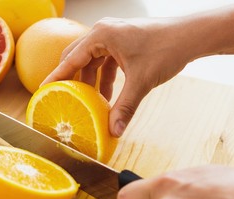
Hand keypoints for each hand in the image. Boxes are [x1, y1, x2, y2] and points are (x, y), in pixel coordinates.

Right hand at [41, 17, 191, 136]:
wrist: (192, 35)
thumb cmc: (167, 48)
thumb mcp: (141, 81)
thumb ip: (125, 107)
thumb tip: (114, 131)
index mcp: (101, 35)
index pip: (70, 59)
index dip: (55, 77)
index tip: (42, 91)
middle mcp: (103, 32)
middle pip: (76, 57)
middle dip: (71, 80)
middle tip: (62, 99)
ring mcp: (112, 36)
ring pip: (91, 61)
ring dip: (90, 82)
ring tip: (88, 103)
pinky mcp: (121, 42)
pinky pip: (104, 62)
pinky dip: (103, 79)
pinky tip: (107, 96)